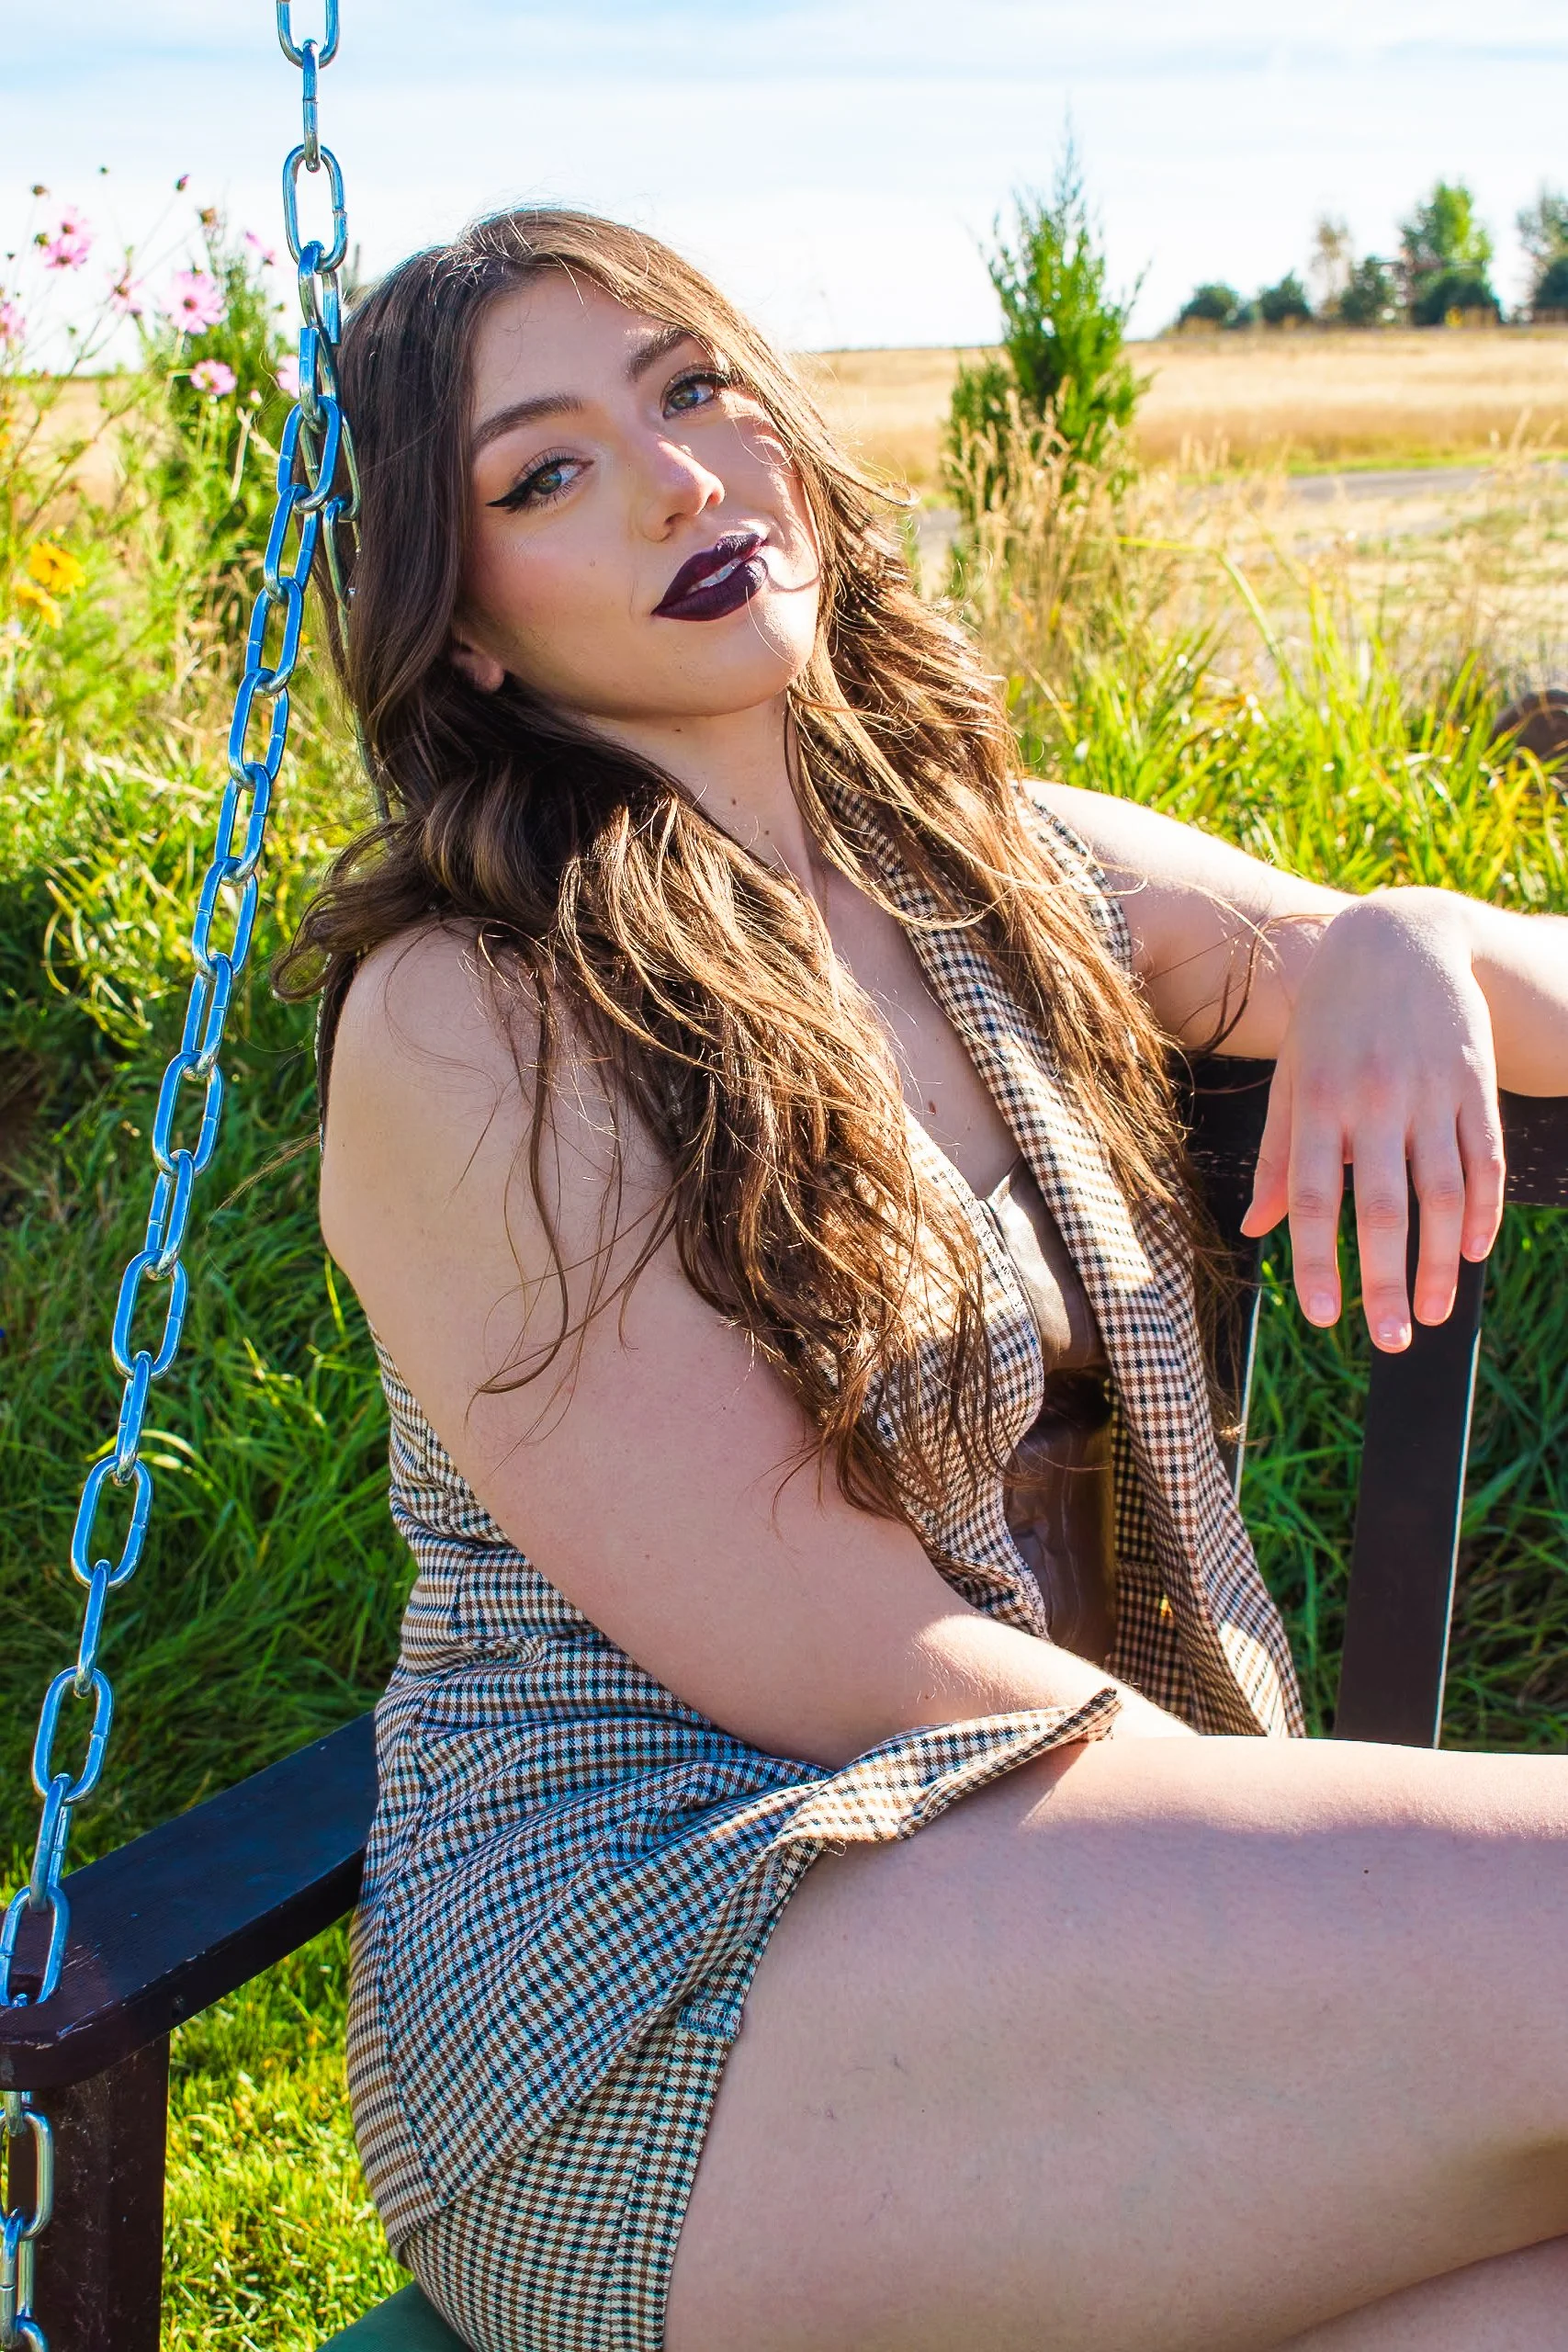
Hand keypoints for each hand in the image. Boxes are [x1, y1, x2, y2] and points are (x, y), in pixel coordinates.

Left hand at [1239, 894, 1505, 1351]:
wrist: (1402, 937)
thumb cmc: (1332, 1019)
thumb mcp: (1293, 1077)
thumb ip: (1279, 1156)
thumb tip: (1254, 1229)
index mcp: (1319, 1103)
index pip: (1316, 1199)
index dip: (1319, 1262)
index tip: (1325, 1317)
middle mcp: (1376, 1101)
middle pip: (1386, 1209)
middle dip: (1388, 1282)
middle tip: (1389, 1341)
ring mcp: (1433, 1094)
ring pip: (1444, 1195)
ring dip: (1439, 1263)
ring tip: (1430, 1313)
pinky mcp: (1476, 1086)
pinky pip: (1485, 1162)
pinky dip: (1483, 1215)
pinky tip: (1471, 1254)